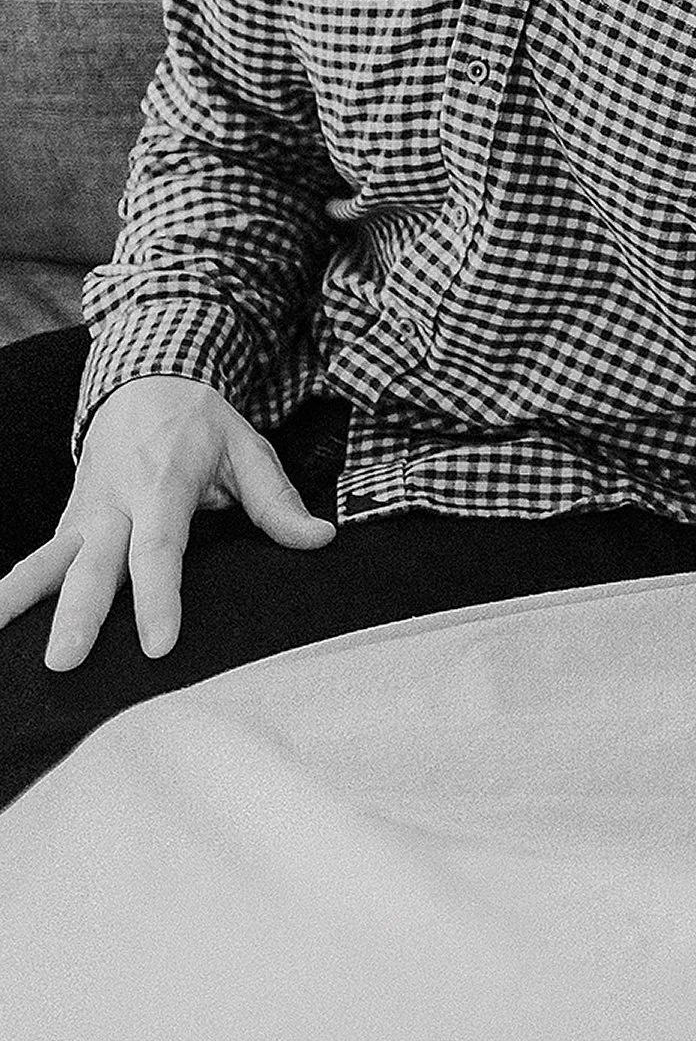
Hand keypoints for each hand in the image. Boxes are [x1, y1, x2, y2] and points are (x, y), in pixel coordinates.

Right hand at [0, 374, 333, 670]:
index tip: (158, 644)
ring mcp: (84, 511)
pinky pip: (39, 561)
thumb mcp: (247, 447)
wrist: (144, 378)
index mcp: (162, 482)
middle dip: (77, 613)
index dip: (157, 596)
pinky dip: (14, 591)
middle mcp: (115, 500)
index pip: (159, 548)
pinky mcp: (68, 522)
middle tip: (64, 661)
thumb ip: (277, 500)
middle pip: (93, 564)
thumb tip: (320, 539)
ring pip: (47, 559)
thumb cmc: (200, 423)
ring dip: (20, 599)